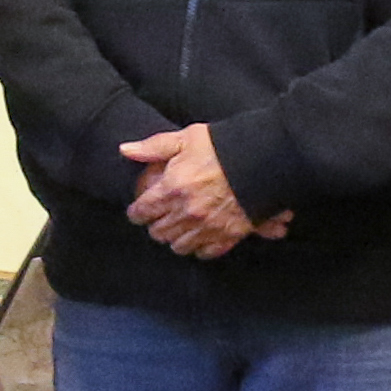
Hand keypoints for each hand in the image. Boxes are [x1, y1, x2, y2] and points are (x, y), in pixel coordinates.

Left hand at [118, 124, 287, 261]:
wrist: (265, 158)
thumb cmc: (223, 146)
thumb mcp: (185, 138)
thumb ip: (153, 147)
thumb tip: (125, 150)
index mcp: (172, 189)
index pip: (141, 212)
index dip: (137, 212)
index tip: (139, 210)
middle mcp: (186, 212)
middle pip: (158, 233)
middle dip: (155, 225)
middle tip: (159, 218)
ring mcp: (208, 227)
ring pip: (179, 246)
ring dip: (175, 238)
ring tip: (178, 229)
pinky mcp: (229, 235)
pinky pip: (206, 252)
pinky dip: (200, 248)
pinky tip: (200, 238)